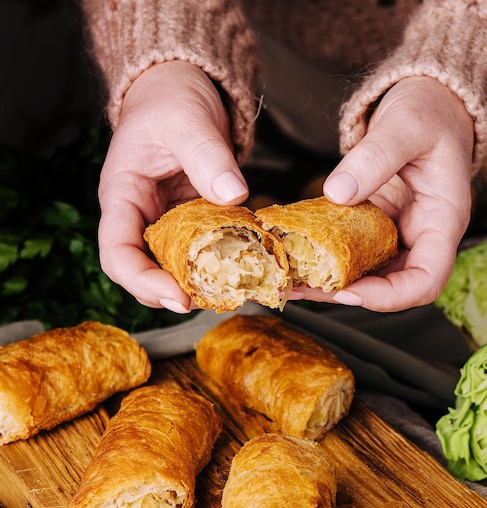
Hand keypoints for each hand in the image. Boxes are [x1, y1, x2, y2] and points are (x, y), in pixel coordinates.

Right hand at [97, 60, 248, 312]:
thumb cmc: (172, 99)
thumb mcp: (188, 119)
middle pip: (142, 272)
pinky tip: (243, 268)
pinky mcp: (189, 223)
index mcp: (122, 196)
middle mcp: (138, 217)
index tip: (180, 298)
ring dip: (197, 284)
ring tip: (231, 290)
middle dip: (171, 293)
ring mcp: (164, 222)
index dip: (143, 282)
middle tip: (211, 300)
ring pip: (171, 268)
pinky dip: (218, 265)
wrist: (181, 90)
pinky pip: (199, 253)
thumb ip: (208, 156)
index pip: (117, 253)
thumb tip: (234, 196)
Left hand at [310, 76, 473, 311]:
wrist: (426, 104)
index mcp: (440, 221)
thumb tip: (337, 193)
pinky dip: (322, 258)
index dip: (388, 296)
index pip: (425, 280)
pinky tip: (292, 256)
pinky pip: (349, 251)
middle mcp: (419, 236)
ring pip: (365, 273)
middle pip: (388, 285)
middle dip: (344, 293)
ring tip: (288, 280)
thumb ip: (375, 157)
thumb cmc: (429, 112)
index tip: (349, 292)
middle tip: (302, 289)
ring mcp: (395, 233)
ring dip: (326, 282)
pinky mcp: (373, 226)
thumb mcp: (405, 125)